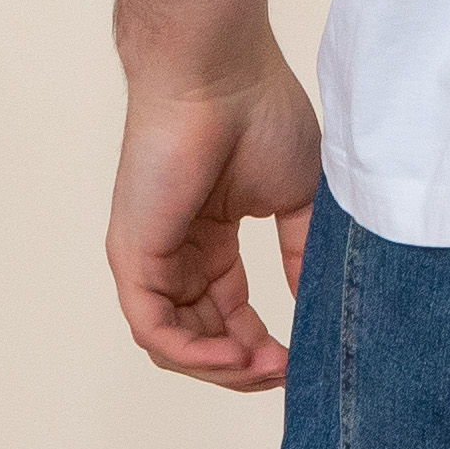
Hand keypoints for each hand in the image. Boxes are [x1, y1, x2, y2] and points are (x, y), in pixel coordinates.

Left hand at [107, 37, 321, 390]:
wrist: (221, 75)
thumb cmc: (260, 114)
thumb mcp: (298, 197)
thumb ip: (300, 253)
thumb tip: (316, 303)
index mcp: (210, 236)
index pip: (228, 311)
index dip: (261, 345)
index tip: (301, 360)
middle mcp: (175, 251)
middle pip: (202, 336)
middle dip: (244, 365)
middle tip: (286, 373)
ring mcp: (149, 256)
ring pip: (175, 343)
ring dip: (222, 368)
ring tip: (266, 369)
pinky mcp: (132, 257)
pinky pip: (155, 329)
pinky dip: (194, 355)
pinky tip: (235, 358)